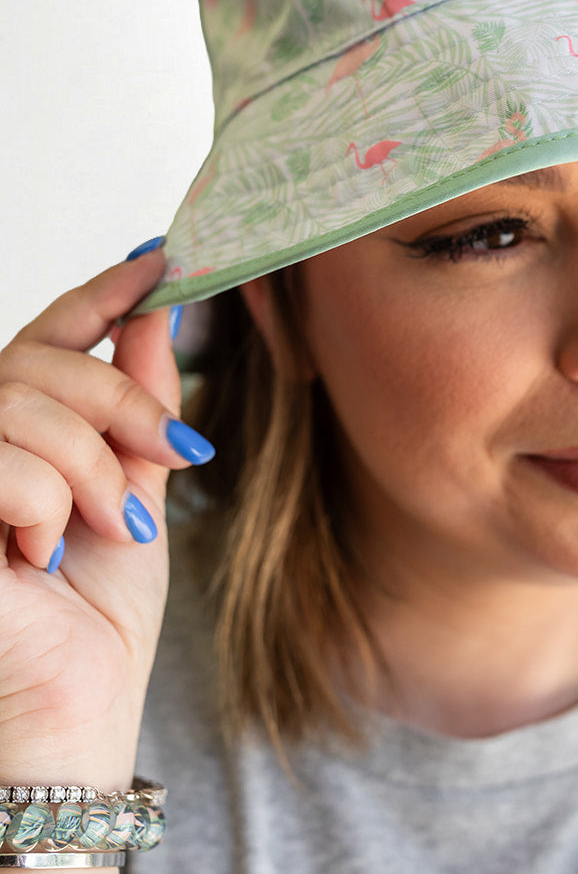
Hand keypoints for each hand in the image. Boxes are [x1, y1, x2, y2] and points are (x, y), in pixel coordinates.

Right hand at [0, 244, 212, 789]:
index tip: (159, 261)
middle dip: (125, 404)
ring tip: (108, 529)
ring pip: (23, 405)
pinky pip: (3, 465)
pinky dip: (43, 507)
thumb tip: (162, 312)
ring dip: (90, 470)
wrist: (77, 703)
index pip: (52, 333)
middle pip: (45, 363)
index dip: (102, 292)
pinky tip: (38, 557)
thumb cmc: (100, 608)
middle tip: (173, 457)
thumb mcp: (139, 482)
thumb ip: (142, 400)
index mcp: (24, 427)